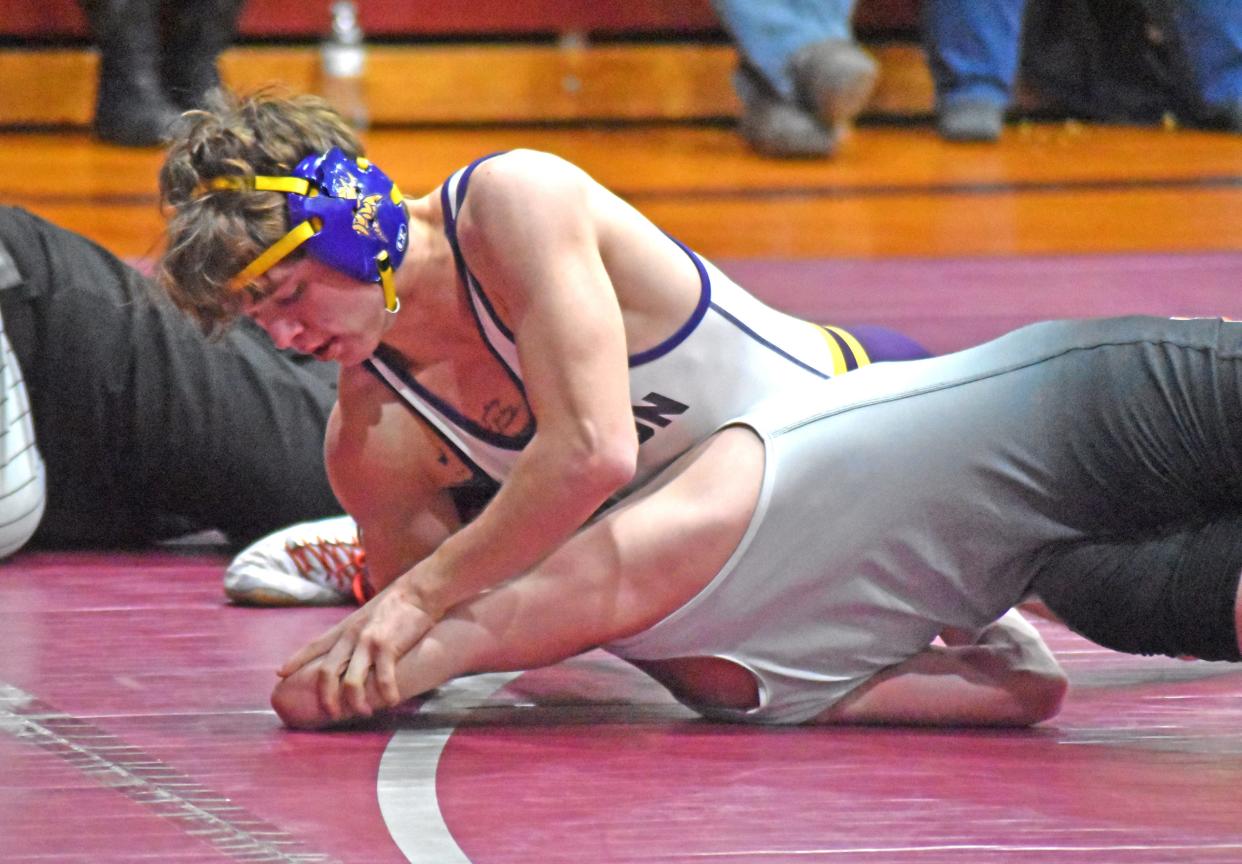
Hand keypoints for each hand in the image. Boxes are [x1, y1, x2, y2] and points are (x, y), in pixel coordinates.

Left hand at [277, 579, 438, 720]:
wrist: (419, 591)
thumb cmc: (397, 604)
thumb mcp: (367, 615)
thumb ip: (355, 632)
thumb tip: (351, 649)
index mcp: (345, 628)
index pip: (314, 646)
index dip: (296, 660)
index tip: (280, 674)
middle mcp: (351, 636)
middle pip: (327, 672)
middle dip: (325, 697)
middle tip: (331, 713)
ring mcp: (367, 642)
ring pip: (351, 682)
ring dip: (355, 702)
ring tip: (364, 712)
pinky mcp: (387, 647)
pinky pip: (382, 679)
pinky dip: (385, 694)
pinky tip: (391, 701)